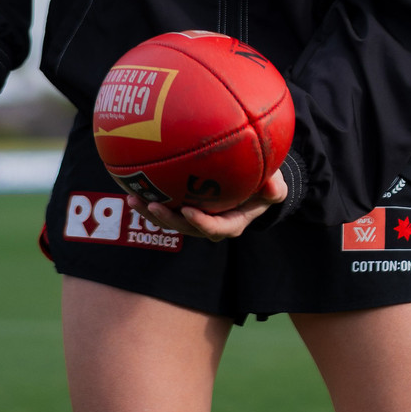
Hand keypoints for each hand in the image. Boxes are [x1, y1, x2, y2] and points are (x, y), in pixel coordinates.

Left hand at [126, 170, 287, 241]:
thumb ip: (276, 187)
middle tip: (154, 206)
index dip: (202, 223)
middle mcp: (210, 223)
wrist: (254, 182)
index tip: (188, 210)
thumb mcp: (276, 185)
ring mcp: (196, 216)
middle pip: (186, 228)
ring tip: (133, 198)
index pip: (216, 229)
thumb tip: (273, 186)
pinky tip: (134, 185)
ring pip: (171, 220)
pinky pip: (166, 206)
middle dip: (169, 220)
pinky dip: (151, 198)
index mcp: (232, 222)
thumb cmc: (265, 183)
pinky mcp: (185, 206)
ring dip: (152, 212)